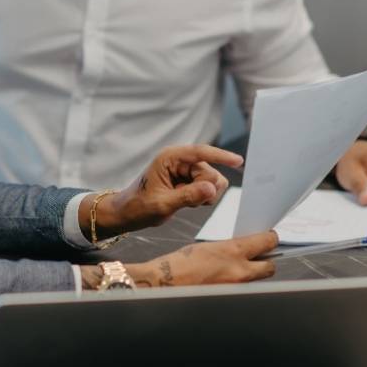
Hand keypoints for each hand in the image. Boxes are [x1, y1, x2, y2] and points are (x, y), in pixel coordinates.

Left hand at [85, 144, 241, 238]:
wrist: (127, 213)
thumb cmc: (138, 206)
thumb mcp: (162, 204)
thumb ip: (188, 196)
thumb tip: (212, 188)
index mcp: (169, 158)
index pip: (200, 152)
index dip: (221, 156)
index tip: (239, 161)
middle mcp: (179, 160)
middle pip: (210, 172)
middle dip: (205, 189)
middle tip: (186, 202)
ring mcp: (184, 170)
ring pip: (212, 181)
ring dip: (204, 195)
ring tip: (183, 202)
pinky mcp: (188, 180)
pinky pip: (208, 188)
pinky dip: (202, 198)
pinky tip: (186, 202)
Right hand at [120, 231, 278, 287]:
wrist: (165, 283)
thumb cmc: (180, 263)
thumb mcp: (208, 246)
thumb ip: (230, 248)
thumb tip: (244, 249)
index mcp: (233, 251)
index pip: (267, 242)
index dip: (271, 238)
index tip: (270, 237)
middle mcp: (240, 271)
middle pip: (271, 266)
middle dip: (267, 260)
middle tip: (260, 255)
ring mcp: (237, 288)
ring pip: (257, 280)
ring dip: (253, 273)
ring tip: (239, 268)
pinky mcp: (231, 299)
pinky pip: (244, 290)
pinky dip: (240, 284)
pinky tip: (228, 280)